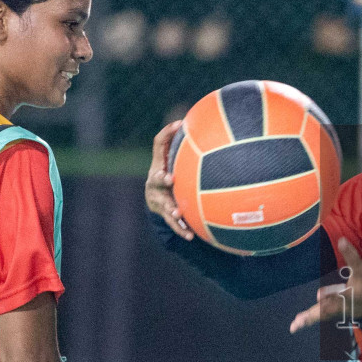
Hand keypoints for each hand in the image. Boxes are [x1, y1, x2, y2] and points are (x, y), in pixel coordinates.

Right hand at [146, 119, 192, 239]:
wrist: (156, 201)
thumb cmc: (171, 175)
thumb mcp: (175, 160)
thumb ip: (187, 146)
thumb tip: (207, 125)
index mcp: (158, 164)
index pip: (159, 145)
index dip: (167, 133)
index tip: (179, 125)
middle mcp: (154, 181)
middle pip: (155, 178)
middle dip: (162, 177)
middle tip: (169, 178)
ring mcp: (158, 198)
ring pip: (163, 204)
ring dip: (171, 208)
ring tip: (178, 212)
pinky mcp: (164, 214)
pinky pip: (172, 223)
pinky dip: (181, 229)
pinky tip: (190, 236)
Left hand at [289, 213, 361, 333]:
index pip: (357, 264)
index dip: (350, 253)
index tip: (342, 240)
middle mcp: (353, 294)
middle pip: (342, 296)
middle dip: (332, 298)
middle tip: (319, 296)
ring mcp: (343, 306)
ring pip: (328, 310)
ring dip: (314, 314)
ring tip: (298, 320)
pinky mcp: (335, 312)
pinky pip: (320, 316)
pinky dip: (307, 320)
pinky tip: (293, 326)